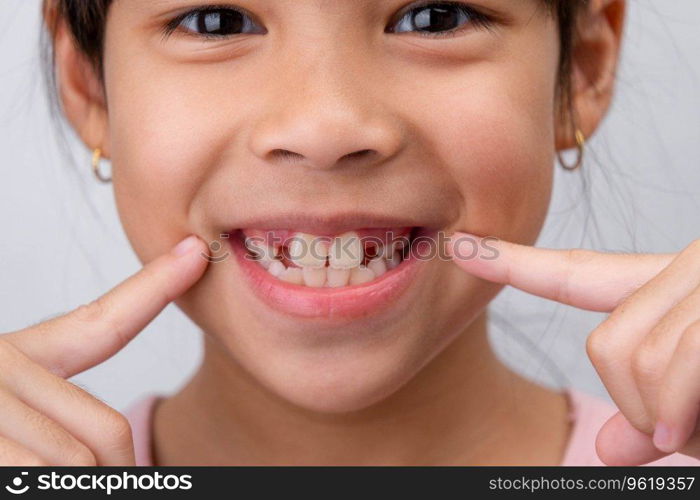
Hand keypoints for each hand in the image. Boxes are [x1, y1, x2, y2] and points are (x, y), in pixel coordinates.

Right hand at [0, 235, 207, 464]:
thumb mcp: (6, 405)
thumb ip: (56, 418)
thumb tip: (113, 453)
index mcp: (13, 357)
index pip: (102, 321)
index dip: (154, 287)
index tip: (194, 252)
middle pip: (107, 434)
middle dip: (113, 474)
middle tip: (95, 477)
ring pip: (82, 464)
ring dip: (74, 486)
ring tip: (28, 470)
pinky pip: (48, 475)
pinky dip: (47, 487)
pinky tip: (22, 474)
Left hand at [447, 231, 699, 464]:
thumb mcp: (696, 409)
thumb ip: (649, 413)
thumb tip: (606, 451)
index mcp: (667, 288)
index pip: (577, 273)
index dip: (512, 263)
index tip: (460, 248)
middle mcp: (686, 269)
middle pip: (601, 344)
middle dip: (633, 405)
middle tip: (678, 427)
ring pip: (628, 359)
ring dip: (661, 416)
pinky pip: (667, 366)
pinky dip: (675, 415)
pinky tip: (685, 436)